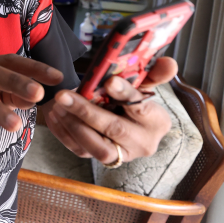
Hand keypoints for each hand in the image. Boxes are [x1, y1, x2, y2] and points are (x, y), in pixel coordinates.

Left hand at [42, 57, 176, 164]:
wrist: (129, 122)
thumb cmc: (135, 99)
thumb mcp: (146, 84)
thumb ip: (155, 73)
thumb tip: (168, 62)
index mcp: (157, 122)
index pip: (141, 108)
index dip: (124, 94)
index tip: (108, 82)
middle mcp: (142, 143)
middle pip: (114, 129)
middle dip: (87, 112)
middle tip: (63, 95)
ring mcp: (122, 155)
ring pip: (96, 146)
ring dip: (73, 125)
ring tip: (58, 105)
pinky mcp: (102, 159)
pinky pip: (80, 150)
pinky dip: (64, 133)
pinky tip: (54, 115)